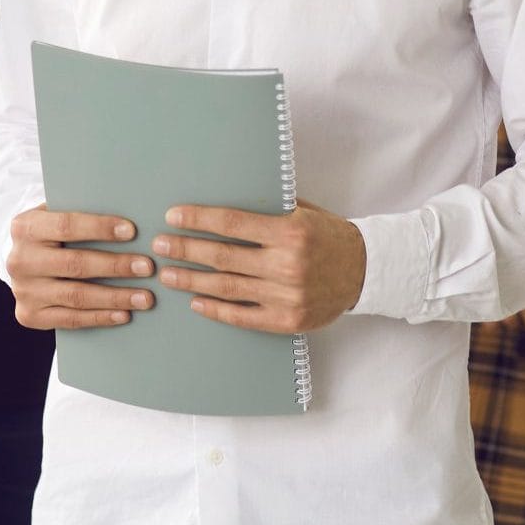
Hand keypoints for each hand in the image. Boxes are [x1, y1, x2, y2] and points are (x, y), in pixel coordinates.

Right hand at [6, 205, 156, 330]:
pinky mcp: (30, 315)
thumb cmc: (52, 234)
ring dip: (115, 297)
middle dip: (115, 266)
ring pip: (76, 296)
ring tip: (145, 297)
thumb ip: (81, 212)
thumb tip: (128, 211)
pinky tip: (124, 314)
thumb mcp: (57, 215)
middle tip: (147, 267)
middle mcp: (20, 260)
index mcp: (25, 227)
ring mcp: (24, 291)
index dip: (100, 228)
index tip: (132, 231)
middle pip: (75, 264)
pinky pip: (71, 319)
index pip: (67, 226)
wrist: (25, 263)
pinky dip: (100, 317)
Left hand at [155, 201, 365, 333]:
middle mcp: (286, 265)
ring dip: (192, 281)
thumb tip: (222, 204)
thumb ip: (267, 210)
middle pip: (222, 257)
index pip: (232, 224)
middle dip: (185, 250)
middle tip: (158, 245)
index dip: (198, 220)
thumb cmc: (329, 236)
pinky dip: (216, 310)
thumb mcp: (302, 212)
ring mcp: (286, 296)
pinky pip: (243, 316)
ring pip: (227, 288)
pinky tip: (196, 302)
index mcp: (289, 232)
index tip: (172, 216)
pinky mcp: (287, 320)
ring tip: (167, 274)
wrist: (366, 271)